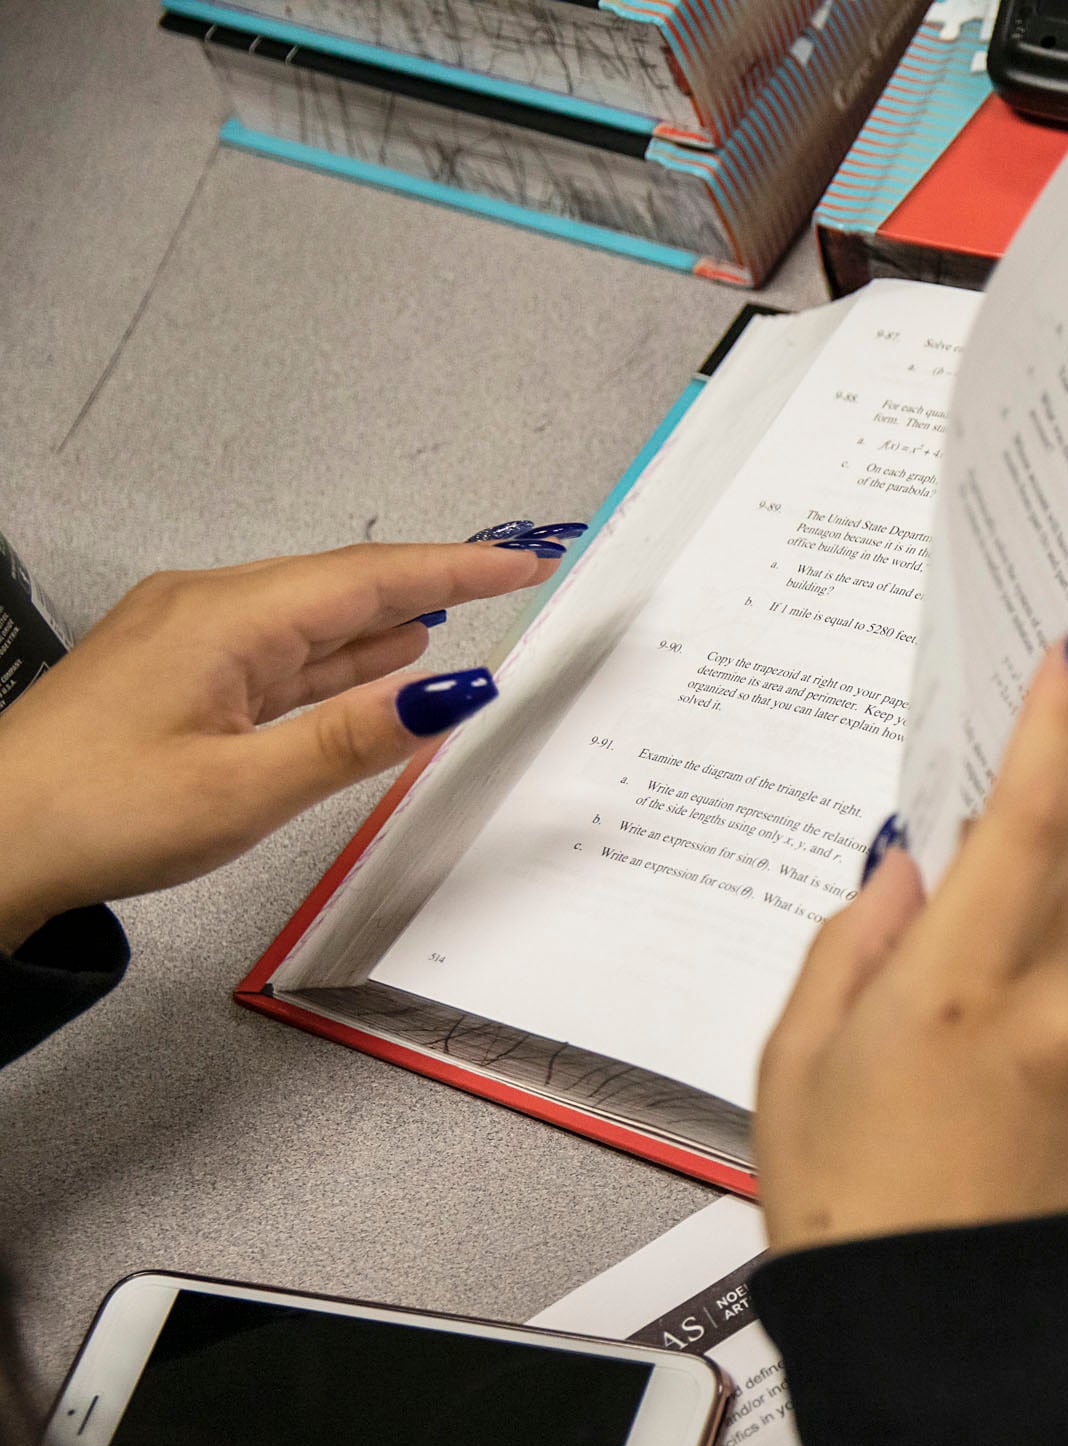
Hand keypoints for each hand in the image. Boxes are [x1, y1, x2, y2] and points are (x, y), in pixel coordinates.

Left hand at [0, 539, 560, 950]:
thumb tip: (454, 690)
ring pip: (306, 619)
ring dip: (383, 619)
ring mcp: (180, 639)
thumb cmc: (97, 814)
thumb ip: (356, 736)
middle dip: (429, 584)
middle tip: (508, 581)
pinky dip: (332, 654)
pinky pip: (272, 650)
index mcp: (225, 621)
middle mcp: (202, 609)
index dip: (455, 569)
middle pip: (340, 586)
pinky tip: (367, 661)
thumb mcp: (245, 788)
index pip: (368, 579)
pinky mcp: (167, 674)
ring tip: (458, 615)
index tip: (524, 561)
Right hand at [756, 620, 1067, 1250]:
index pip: (1033, 814)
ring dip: (1028, 932)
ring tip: (942, 1024)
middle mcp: (1055, 1005)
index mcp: (965, 980)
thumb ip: (858, 939)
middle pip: (1058, 870)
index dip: (1059, 721)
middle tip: (932, 905)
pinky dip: (1048, 994)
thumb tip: (909, 869)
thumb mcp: (802, 1056)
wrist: (937, 1338)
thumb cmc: (849, 1208)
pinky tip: (983, 1065)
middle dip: (1006, 860)